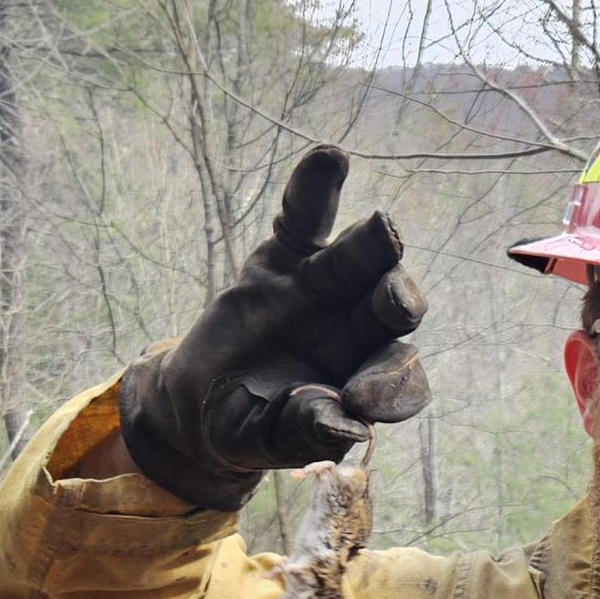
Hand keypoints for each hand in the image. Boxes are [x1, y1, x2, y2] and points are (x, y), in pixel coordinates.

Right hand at [117, 148, 428, 509]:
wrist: (201, 399)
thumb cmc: (246, 426)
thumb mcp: (263, 439)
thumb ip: (302, 433)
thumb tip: (344, 426)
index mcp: (366, 382)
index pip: (396, 381)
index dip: (387, 387)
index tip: (359, 400)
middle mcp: (359, 331)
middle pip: (390, 311)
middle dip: (398, 302)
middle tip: (397, 299)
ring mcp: (327, 288)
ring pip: (360, 261)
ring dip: (374, 243)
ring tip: (384, 225)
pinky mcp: (289, 256)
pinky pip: (306, 220)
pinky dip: (315, 190)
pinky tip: (328, 159)